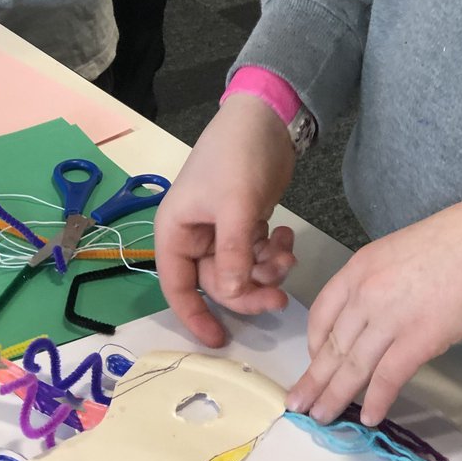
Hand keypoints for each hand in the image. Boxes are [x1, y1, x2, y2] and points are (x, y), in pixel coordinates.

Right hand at [155, 94, 298, 347]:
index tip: (219, 341)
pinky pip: (256, 256)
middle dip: (249, 292)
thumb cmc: (236, 157)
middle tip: (280, 298)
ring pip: (242, 273)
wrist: (265, 120)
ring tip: (286, 254)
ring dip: (266, 271)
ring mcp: (221, 231)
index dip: (195, 317)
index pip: (177, 287)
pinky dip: (272, 253)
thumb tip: (234, 294)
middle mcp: (194, 236)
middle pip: (218, 285)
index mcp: (175, 232)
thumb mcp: (234, 206)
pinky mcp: (245, 224)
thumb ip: (233, 253)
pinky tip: (286, 237)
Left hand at [286, 184, 461, 424]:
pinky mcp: (421, 339)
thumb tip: (386, 313)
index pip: (323, 312)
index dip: (315, 343)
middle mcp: (367, 292)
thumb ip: (385, 281)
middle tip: (298, 404)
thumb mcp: (403, 250)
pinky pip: (389, 377)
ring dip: (335, 396)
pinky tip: (368, 418)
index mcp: (361, 267)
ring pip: (353, 365)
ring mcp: (391, 317)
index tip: (314, 361)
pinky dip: (377, 400)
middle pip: (332, 344)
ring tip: (321, 418)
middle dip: (314, 379)